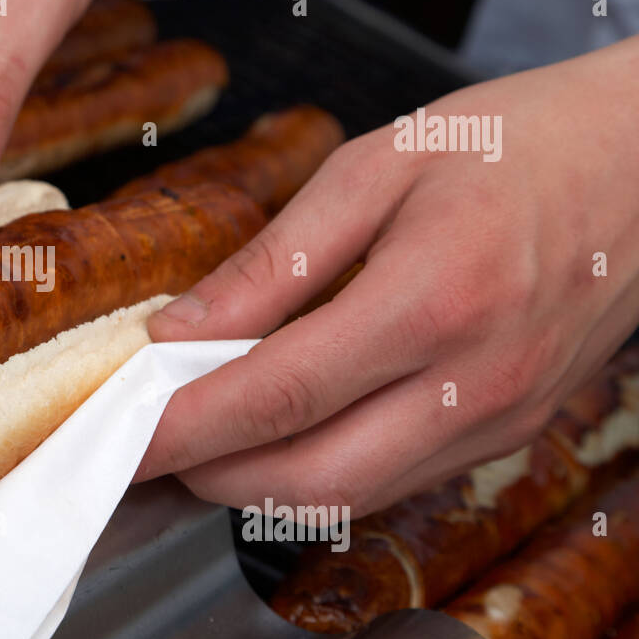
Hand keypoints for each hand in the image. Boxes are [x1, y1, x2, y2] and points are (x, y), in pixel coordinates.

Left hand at [137, 31, 638, 516]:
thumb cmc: (519, 141)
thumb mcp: (379, 166)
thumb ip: (276, 258)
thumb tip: (183, 329)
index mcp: (434, 298)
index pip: (278, 395)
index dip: (186, 427)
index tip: (120, 437)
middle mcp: (474, 381)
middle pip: (311, 480)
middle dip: (211, 477)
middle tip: (150, 444)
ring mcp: (500, 418)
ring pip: (352, 497)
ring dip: (261, 485)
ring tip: (204, 437)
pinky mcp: (512, 431)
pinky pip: (395, 479)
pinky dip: (322, 470)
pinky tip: (284, 430)